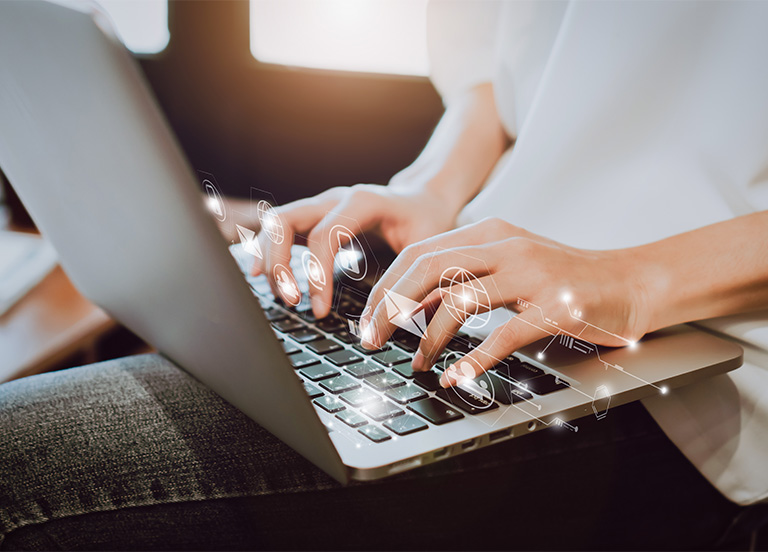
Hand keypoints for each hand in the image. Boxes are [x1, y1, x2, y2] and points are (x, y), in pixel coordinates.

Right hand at [253, 184, 460, 317]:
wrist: (423, 199)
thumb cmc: (426, 222)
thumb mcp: (427, 247)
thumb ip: (410, 278)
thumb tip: (394, 321)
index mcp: (362, 202)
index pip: (324, 235)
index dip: (317, 274)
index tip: (320, 310)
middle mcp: (334, 199)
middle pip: (284, 220)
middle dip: (278, 262)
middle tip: (290, 300)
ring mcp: (320, 206)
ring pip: (275, 223)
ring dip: (269, 259)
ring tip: (282, 295)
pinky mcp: (314, 219)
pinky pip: (280, 231)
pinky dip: (268, 252)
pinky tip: (264, 277)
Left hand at [361, 218, 652, 386]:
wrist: (632, 281)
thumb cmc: (564, 278)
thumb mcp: (507, 267)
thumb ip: (462, 279)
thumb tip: (410, 302)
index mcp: (490, 232)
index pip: (420, 252)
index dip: (386, 287)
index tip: (367, 320)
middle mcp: (507, 246)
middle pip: (429, 267)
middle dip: (392, 306)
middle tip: (372, 340)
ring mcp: (533, 275)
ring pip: (460, 300)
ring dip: (429, 338)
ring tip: (418, 365)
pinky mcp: (557, 307)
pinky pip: (502, 335)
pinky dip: (472, 359)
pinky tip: (456, 377)